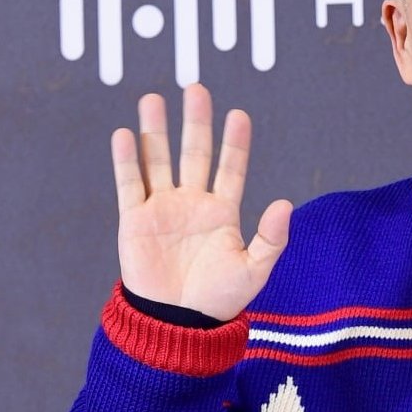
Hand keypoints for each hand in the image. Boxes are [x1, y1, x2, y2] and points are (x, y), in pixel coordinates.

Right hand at [112, 83, 292, 321]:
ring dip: (156, 131)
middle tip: (196, 88)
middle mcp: (193, 203)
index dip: (234, 142)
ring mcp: (163, 209)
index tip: (239, 114)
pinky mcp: (135, 221)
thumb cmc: (220, 299)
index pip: (230, 167)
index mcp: (223, 212)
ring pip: (158, 161)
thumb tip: (286, 204)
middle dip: (196, 122)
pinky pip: (130, 185)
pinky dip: (127, 160)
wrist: (178, 323)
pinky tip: (125, 133)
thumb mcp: (254, 270)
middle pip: (194, 153)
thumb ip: (271, 238)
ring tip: (153, 98)